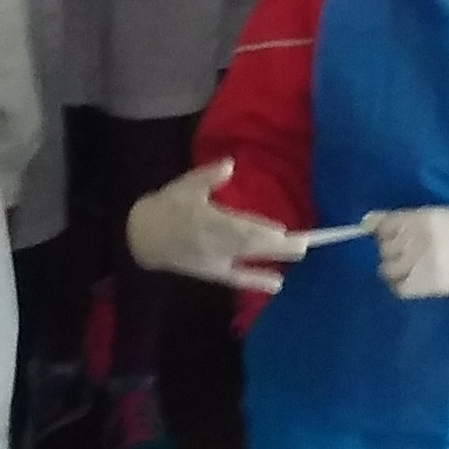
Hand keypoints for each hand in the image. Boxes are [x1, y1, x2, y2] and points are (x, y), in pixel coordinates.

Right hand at [127, 158, 309, 293]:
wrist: (142, 237)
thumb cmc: (168, 206)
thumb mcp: (184, 186)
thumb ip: (208, 176)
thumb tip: (230, 165)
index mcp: (206, 221)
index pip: (236, 228)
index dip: (258, 230)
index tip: (280, 230)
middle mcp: (213, 244)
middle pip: (249, 245)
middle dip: (277, 245)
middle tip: (306, 243)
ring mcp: (214, 260)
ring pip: (247, 259)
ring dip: (274, 257)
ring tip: (300, 252)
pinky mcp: (212, 272)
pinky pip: (236, 278)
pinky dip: (256, 281)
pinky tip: (277, 284)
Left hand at [365, 206, 448, 298]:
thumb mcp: (434, 215)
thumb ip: (403, 219)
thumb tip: (366, 222)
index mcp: (422, 218)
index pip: (384, 225)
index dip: (380, 231)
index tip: (385, 235)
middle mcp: (419, 239)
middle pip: (384, 247)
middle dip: (390, 249)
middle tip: (405, 251)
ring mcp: (422, 263)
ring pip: (387, 268)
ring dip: (393, 267)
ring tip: (408, 266)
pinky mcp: (427, 284)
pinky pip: (398, 288)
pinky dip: (399, 284)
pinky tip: (410, 279)